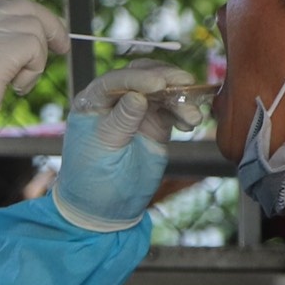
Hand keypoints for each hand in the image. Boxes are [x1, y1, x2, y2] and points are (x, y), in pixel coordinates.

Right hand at [0, 0, 68, 165]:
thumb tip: (11, 56)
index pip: (0, 7)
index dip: (27, 19)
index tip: (41, 38)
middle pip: (23, 6)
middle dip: (49, 25)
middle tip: (60, 47)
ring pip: (33, 28)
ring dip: (36, 60)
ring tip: (19, 85)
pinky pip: (34, 47)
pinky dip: (34, 70)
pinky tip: (16, 88)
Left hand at [51, 64, 187, 231]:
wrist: (106, 208)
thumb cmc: (93, 179)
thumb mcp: (103, 149)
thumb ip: (121, 121)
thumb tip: (138, 95)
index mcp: (92, 102)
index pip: (115, 81)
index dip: (137, 78)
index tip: (158, 84)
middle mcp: (114, 101)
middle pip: (141, 76)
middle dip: (165, 78)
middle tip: (185, 84)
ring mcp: (136, 111)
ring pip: (161, 91)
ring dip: (179, 97)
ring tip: (193, 116)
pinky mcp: (155, 124)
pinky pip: (173, 109)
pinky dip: (185, 112)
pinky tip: (191, 123)